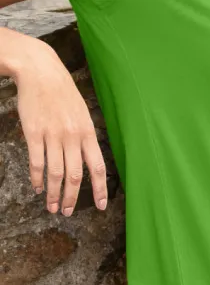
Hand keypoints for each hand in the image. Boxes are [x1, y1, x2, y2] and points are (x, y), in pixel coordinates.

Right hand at [15, 40, 107, 215]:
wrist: (41, 72)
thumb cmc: (62, 92)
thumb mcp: (81, 111)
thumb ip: (84, 134)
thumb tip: (87, 157)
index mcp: (87, 131)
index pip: (98, 166)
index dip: (100, 188)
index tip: (101, 205)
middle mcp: (73, 135)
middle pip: (76, 175)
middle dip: (73, 197)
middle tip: (69, 212)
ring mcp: (53, 135)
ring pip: (56, 173)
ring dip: (54, 193)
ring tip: (53, 207)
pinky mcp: (34, 133)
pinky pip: (37, 162)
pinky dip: (37, 178)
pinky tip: (37, 187)